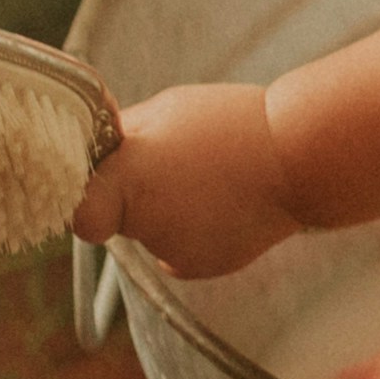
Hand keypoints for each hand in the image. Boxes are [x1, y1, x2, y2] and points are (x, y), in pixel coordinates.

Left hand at [77, 82, 301, 278]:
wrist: (299, 160)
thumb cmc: (231, 125)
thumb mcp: (166, 111)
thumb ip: (126, 138)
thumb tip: (98, 150)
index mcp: (127, 179)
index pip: (80, 213)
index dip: (88, 198)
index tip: (103, 183)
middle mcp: (143, 223)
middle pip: (119, 215)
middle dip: (136, 194)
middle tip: (174, 167)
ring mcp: (172, 250)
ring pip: (153, 232)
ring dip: (170, 211)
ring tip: (211, 181)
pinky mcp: (202, 267)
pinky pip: (179, 250)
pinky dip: (196, 232)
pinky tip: (224, 205)